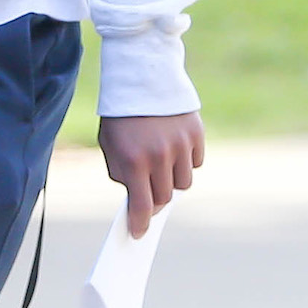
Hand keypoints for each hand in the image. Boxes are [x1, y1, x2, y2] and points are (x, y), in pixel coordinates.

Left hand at [98, 110, 203, 237]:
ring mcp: (181, 145)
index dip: (140, 223)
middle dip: (156, 200)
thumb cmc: (121, 114)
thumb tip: (138, 202)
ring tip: (161, 163)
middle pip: (165, 198)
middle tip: (150, 196)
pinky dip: (186, 161)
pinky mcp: (196, 134)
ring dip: (172, 180)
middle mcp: (160, 155)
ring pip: (184, 183)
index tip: (138, 233)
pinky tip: (173, 146)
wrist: (141, 75)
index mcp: (134, 159)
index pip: (142, 206)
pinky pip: (196, 162)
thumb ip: (123, 174)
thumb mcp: (110, 144)